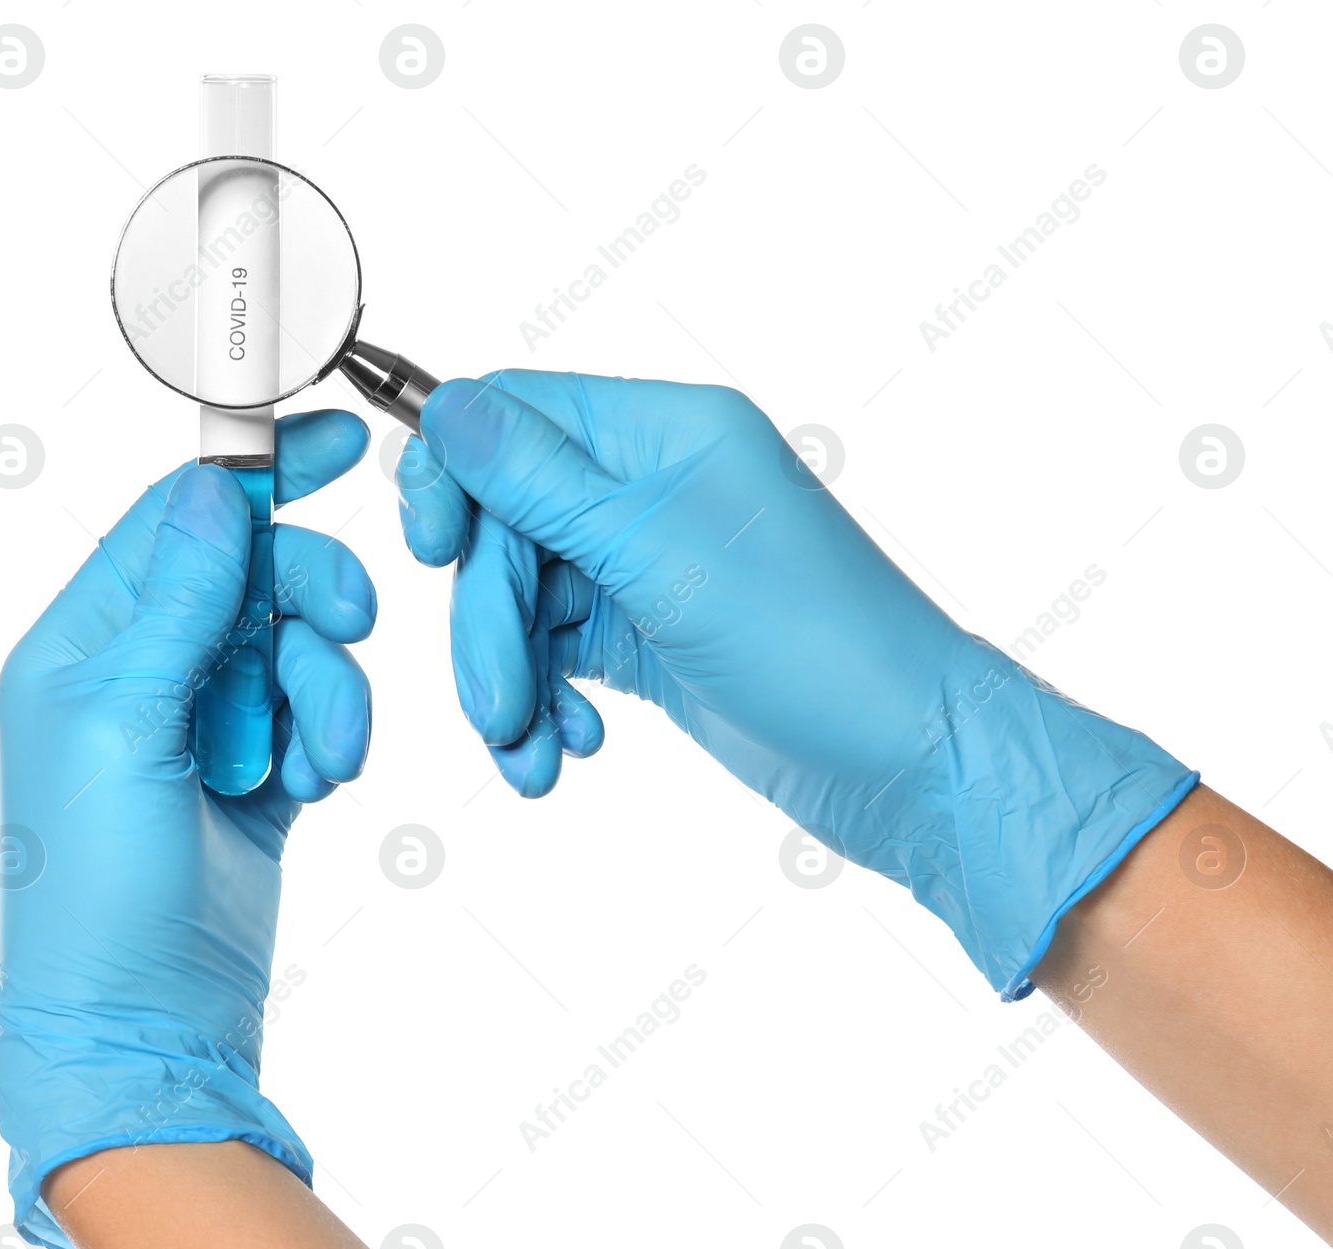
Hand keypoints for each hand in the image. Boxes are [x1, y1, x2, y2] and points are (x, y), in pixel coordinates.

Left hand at [0, 410, 374, 1248]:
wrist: (145, 1022)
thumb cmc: (98, 890)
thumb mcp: (124, 726)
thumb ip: (177, 604)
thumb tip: (213, 491)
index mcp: (84, 644)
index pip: (177, 521)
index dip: (258, 475)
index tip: (340, 444)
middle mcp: (142, 672)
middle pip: (255, 577)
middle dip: (310, 599)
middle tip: (346, 628)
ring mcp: (203, 721)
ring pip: (299, 645)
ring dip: (327, 688)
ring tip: (321, 755)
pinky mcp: (256, 768)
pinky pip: (317, 709)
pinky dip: (331, 734)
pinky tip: (317, 782)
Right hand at [401, 372, 1196, 996]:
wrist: (903, 760)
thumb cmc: (819, 645)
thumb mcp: (660, 555)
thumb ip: (541, 481)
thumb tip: (447, 404)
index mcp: (665, 432)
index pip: (512, 418)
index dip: (453, 481)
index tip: (428, 552)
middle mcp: (652, 487)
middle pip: (506, 524)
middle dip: (489, 621)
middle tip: (496, 707)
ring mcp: (648, 563)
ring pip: (523, 598)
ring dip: (512, 678)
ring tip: (531, 754)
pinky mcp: (648, 635)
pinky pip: (557, 652)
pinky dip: (548, 703)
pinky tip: (570, 748)